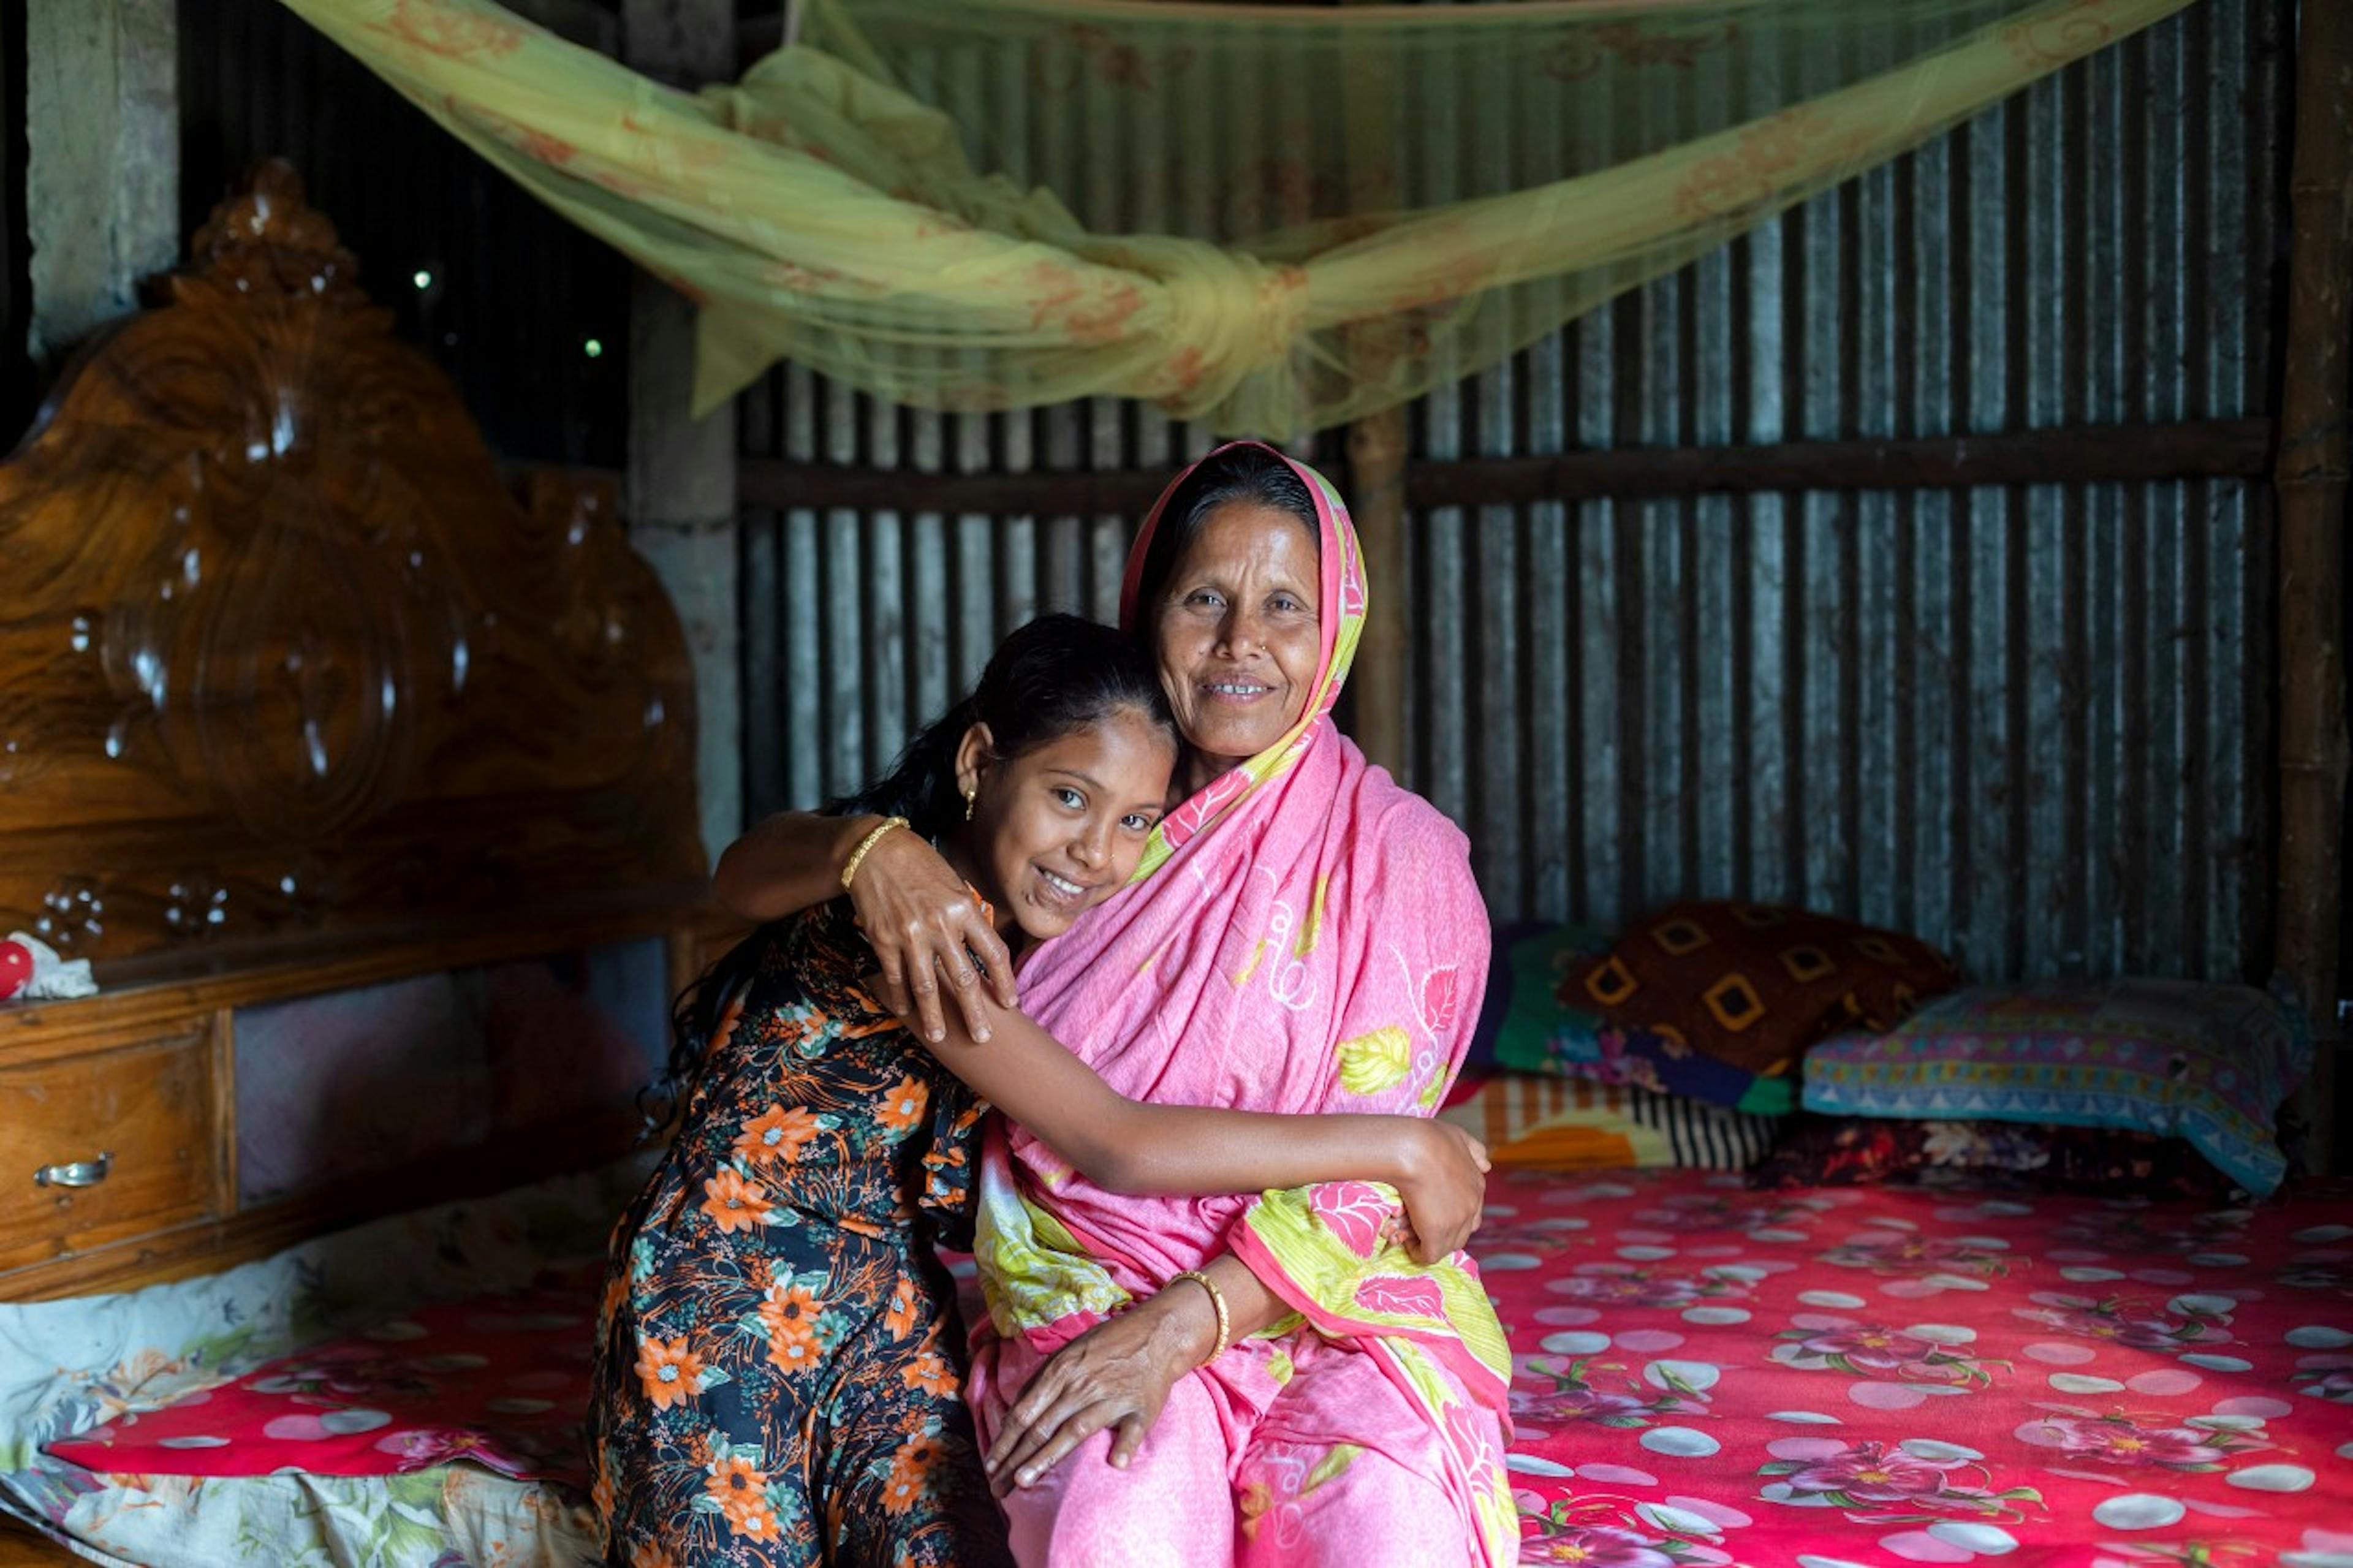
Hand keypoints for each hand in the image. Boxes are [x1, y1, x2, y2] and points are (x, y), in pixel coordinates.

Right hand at [846, 826, 1017, 1042]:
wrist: (876, 850)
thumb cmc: (921, 864)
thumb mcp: (955, 884)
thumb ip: (967, 917)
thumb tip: (980, 948)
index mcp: (965, 908)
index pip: (994, 953)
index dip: (1005, 982)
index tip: (1010, 1003)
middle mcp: (940, 925)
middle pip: (964, 979)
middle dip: (974, 1013)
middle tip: (983, 1038)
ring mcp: (910, 935)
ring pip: (927, 986)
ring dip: (934, 1016)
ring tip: (940, 1035)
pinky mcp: (883, 939)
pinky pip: (896, 976)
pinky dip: (901, 996)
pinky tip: (905, 1011)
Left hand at [984, 1290, 1209, 1494]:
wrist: (1156, 1333)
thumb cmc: (1107, 1345)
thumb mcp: (1068, 1353)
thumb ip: (1042, 1381)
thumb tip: (1015, 1410)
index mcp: (1060, 1372)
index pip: (1024, 1412)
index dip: (1004, 1441)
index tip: (990, 1465)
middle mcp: (1080, 1386)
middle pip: (1041, 1427)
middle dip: (1015, 1459)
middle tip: (998, 1486)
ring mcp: (1110, 1397)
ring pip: (1073, 1430)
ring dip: (1047, 1456)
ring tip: (1025, 1480)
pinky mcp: (1139, 1407)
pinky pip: (1131, 1430)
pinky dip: (1124, 1446)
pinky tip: (1115, 1464)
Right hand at [1387, 1119, 1489, 1263]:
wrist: (1413, 1147)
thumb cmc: (1427, 1137)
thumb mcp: (1458, 1136)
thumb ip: (1474, 1150)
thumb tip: (1487, 1166)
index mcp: (1477, 1185)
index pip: (1470, 1213)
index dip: (1450, 1215)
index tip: (1430, 1210)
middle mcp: (1472, 1205)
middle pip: (1461, 1233)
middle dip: (1442, 1232)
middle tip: (1419, 1225)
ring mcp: (1457, 1221)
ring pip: (1447, 1246)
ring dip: (1429, 1242)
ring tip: (1409, 1233)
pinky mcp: (1437, 1233)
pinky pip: (1430, 1255)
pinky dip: (1418, 1252)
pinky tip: (1405, 1241)